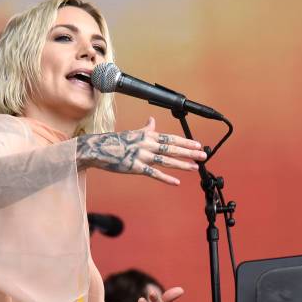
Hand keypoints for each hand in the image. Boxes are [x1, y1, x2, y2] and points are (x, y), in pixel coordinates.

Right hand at [76, 117, 206, 184]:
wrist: (97, 149)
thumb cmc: (115, 142)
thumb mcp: (133, 132)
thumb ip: (146, 128)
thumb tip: (152, 119)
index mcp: (148, 136)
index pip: (171, 138)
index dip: (186, 142)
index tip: (198, 144)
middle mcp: (147, 144)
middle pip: (173, 147)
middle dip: (189, 152)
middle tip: (204, 155)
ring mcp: (142, 156)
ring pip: (166, 160)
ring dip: (182, 164)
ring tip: (195, 167)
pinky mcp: (135, 167)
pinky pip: (153, 173)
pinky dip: (165, 178)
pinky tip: (176, 182)